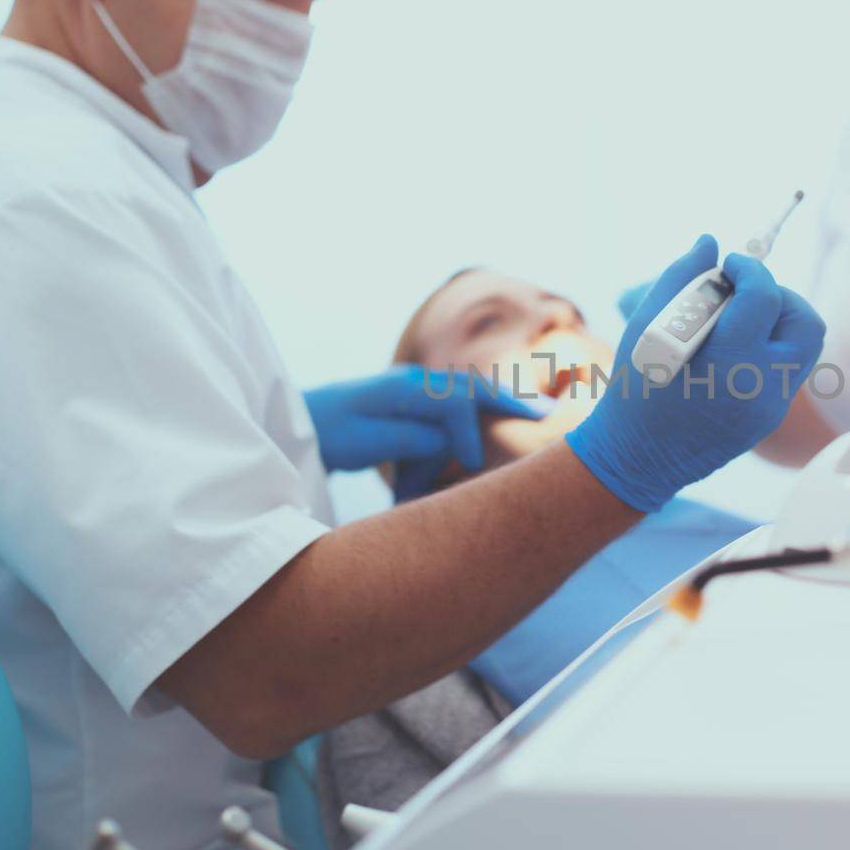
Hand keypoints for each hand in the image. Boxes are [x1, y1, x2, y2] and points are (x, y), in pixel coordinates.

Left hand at [304, 367, 543, 498]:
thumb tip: (453, 444)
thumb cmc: (328, 434)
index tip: (476, 467)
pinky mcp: (414, 402)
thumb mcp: (366, 441)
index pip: (456, 404)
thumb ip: (414, 439)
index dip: (470, 435)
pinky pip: (458, 402)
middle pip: (474, 387)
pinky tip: (504, 413)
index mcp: (405, 388)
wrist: (300, 422)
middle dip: (511, 401)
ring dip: (498, 405)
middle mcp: (416, 381)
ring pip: (469, 393)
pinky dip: (483, 408)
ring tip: (536, 414)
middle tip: (548, 416)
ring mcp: (416, 388)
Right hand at [566, 235, 825, 510]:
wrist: (639, 457)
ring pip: (804, 345)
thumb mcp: (648, 324)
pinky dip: (767, 347)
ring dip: (779, 321)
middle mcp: (762, 387)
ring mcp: (772, 407)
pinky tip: (730, 349)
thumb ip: (683, 276)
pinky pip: (787, 367)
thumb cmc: (637, 386)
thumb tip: (711, 242)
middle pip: (804, 321)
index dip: (750, 268)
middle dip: (778, 295)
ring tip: (738, 320)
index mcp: (730, 362)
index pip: (765, 296)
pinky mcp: (771, 417)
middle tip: (743, 293)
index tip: (730, 264)